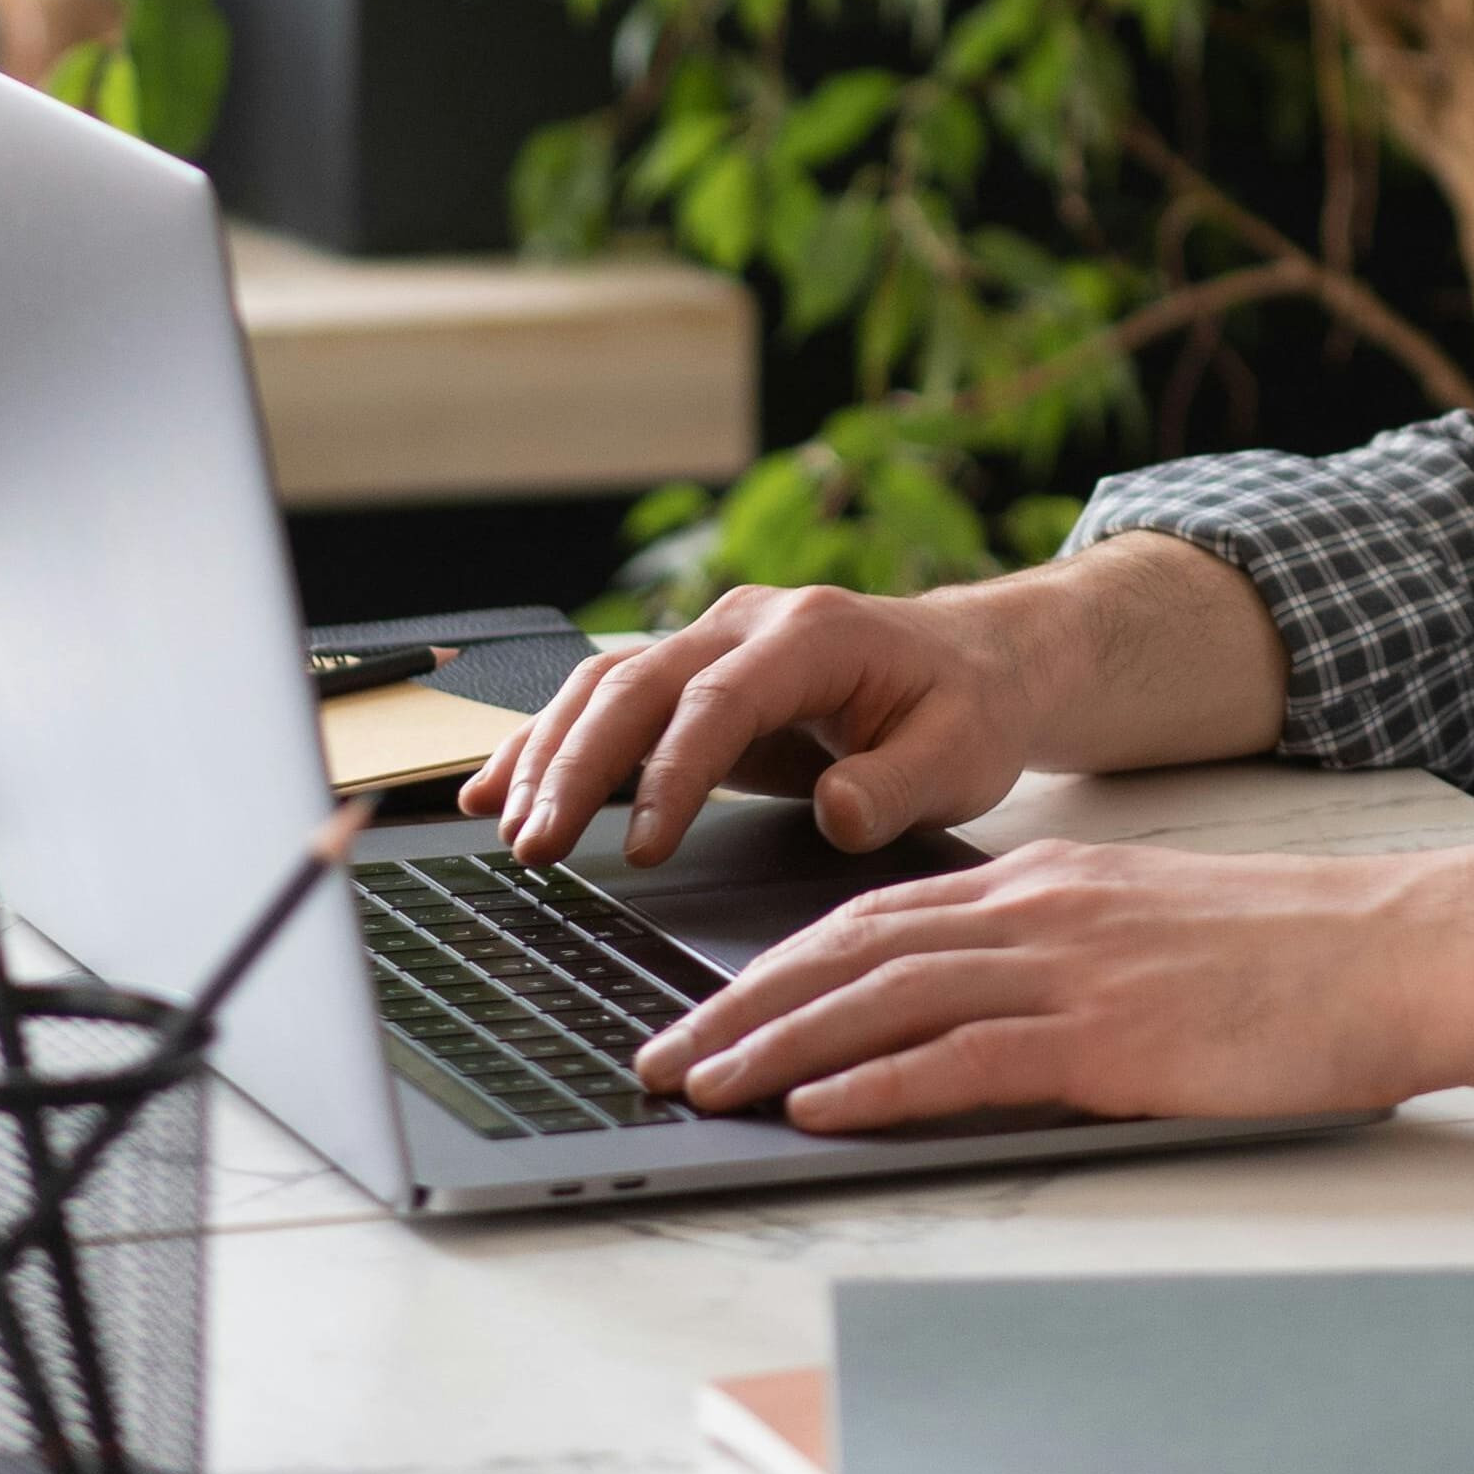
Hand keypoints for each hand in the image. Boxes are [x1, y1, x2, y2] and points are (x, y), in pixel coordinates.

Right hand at [464, 534, 1290, 869]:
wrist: (977, 662)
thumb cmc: (970, 709)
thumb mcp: (964, 754)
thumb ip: (900, 785)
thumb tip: (836, 813)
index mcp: (814, 634)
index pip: (720, 703)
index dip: (674, 774)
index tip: (643, 849)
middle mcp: (749, 624)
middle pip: (638, 684)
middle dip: (576, 763)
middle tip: (533, 846)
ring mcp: (714, 644)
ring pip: (606, 685)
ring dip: (549, 753)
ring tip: (502, 827)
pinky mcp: (695, 679)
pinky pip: (609, 702)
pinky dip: (551, 743)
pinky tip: (496, 790)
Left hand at [635, 839, 1441, 1129]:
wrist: (1404, 949)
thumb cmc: (1297, 959)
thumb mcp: (1155, 934)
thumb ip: (1065, 959)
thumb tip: (982, 1015)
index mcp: (1049, 885)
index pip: (876, 918)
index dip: (778, 968)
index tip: (706, 1010)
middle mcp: (1041, 912)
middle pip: (852, 952)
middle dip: (740, 1008)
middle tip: (658, 1059)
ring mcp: (1073, 970)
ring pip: (885, 999)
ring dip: (777, 1048)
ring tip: (698, 1088)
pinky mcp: (1111, 1036)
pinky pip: (966, 1058)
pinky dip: (877, 1084)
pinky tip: (816, 1111)